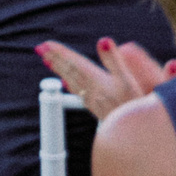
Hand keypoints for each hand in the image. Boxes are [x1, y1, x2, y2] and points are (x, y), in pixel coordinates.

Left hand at [38, 38, 175, 120]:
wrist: (135, 135)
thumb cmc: (134, 107)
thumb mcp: (128, 80)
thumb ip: (114, 59)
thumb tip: (103, 40)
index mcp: (97, 80)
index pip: (74, 62)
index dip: (61, 52)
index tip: (46, 44)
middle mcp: (91, 90)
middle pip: (69, 71)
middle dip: (55, 59)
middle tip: (40, 49)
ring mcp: (93, 100)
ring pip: (71, 81)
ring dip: (59, 70)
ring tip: (48, 61)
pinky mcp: (97, 108)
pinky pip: (78, 92)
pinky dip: (70, 84)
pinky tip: (67, 84)